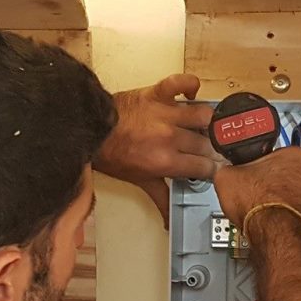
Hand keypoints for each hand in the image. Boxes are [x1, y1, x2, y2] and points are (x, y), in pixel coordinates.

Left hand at [95, 74, 220, 213]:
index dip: (210, 168)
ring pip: (204, 115)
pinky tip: (191, 93)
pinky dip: (190, 85)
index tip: (209, 168)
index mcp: (165, 161)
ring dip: (207, 122)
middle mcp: (169, 137)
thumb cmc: (111, 153)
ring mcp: (165, 114)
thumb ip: (160, 197)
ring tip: (203, 126)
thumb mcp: (138, 180)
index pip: (204, 167)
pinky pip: (182, 83)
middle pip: (206, 144)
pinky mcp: (158, 94)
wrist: (89, 129)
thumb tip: (169, 217)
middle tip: (206, 150)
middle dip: (210, 149)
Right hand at [213, 147, 300, 250]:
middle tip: (269, 198)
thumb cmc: (261, 207)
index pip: (280, 155)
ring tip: (280, 217)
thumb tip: (226, 172)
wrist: (279, 237)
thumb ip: (230, 170)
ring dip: (299, 206)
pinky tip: (293, 230)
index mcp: (293, 157)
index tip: (261, 176)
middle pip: (300, 176)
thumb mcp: (228, 179)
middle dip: (286, 186)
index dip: (267, 168)